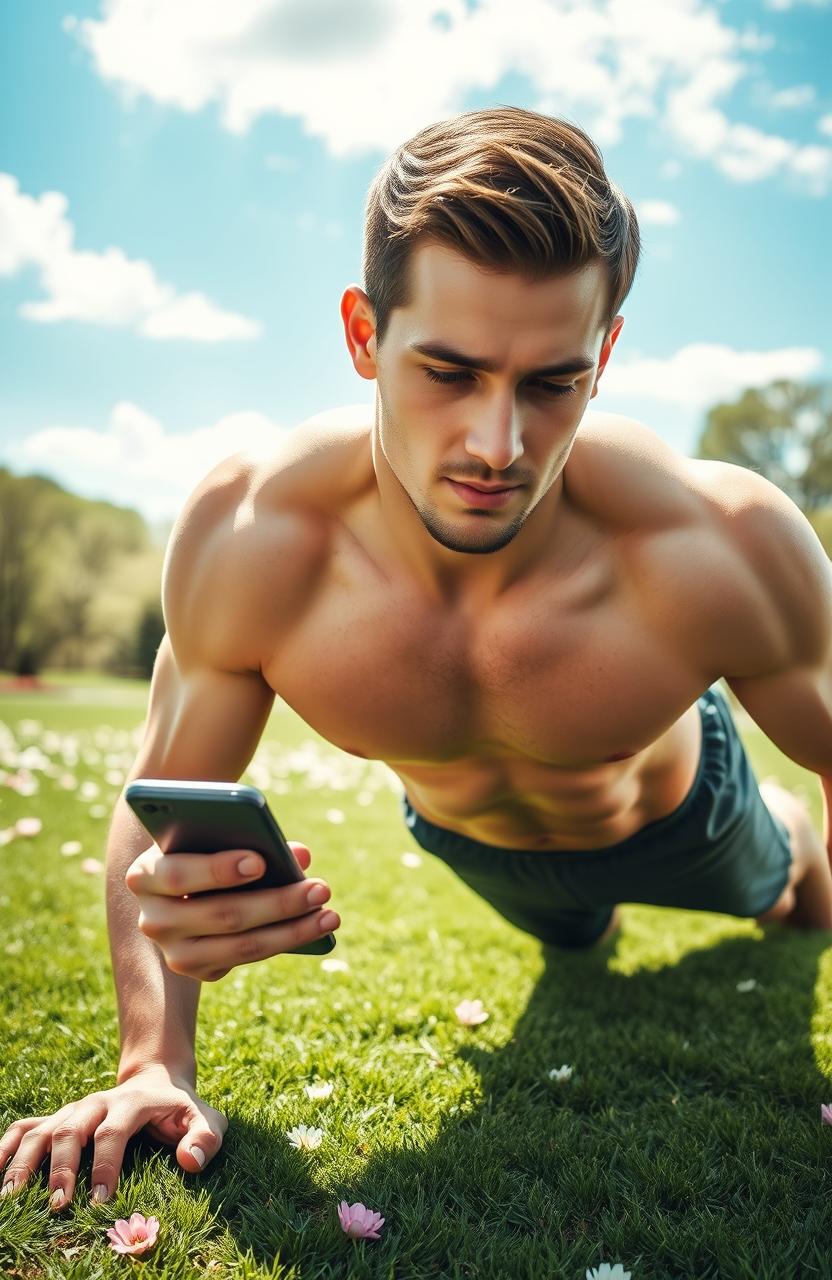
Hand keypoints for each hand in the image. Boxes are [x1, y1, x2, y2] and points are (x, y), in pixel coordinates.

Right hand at [0, 1064, 226, 1211]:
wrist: (157, 1079)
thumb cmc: (182, 1108)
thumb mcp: (207, 1118)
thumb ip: (206, 1138)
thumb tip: (189, 1161)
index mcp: (131, 1102)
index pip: (113, 1132)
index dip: (104, 1165)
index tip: (99, 1201)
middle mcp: (96, 1103)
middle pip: (70, 1130)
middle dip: (60, 1168)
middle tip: (58, 1205)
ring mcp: (74, 1110)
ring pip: (42, 1129)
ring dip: (24, 1161)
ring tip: (10, 1197)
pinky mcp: (60, 1118)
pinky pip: (26, 1127)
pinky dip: (6, 1146)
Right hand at [125, 841, 338, 981]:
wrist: (177, 883)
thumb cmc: (201, 846)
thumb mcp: (214, 836)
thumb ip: (251, 838)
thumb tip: (300, 855)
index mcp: (144, 875)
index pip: (178, 874)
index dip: (219, 869)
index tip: (261, 861)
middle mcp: (152, 919)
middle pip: (221, 914)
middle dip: (277, 901)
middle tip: (321, 888)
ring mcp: (174, 952)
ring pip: (241, 945)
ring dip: (292, 929)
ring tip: (330, 913)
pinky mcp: (198, 971)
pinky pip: (247, 957)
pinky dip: (286, 940)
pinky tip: (318, 925)